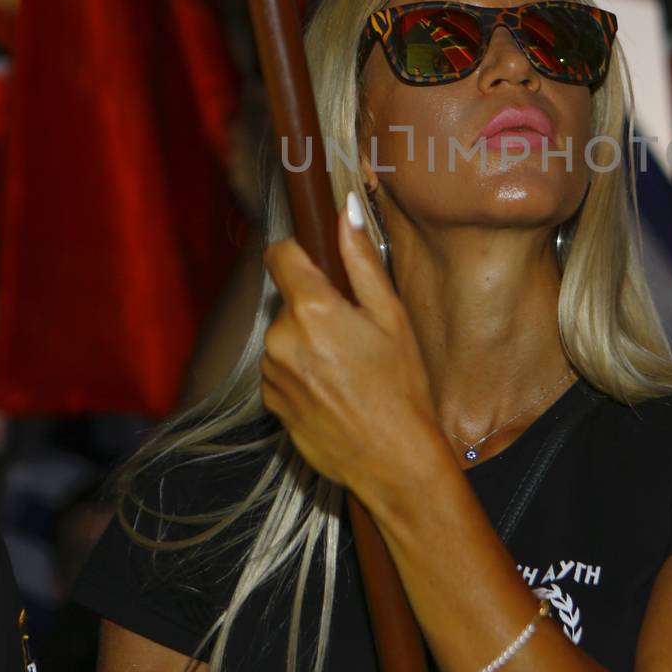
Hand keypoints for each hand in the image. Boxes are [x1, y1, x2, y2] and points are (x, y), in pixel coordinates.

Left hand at [260, 196, 443, 498]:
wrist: (392, 461)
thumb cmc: (401, 389)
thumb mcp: (391, 317)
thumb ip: (362, 260)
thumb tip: (345, 210)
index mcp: (312, 309)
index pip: (280, 254)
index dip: (299, 253)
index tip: (319, 264)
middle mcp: (281, 338)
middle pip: (287, 299)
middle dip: (314, 306)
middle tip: (355, 332)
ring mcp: (272, 373)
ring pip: (284, 336)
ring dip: (307, 341)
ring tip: (348, 368)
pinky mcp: (271, 402)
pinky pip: (281, 370)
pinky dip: (302, 373)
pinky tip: (335, 391)